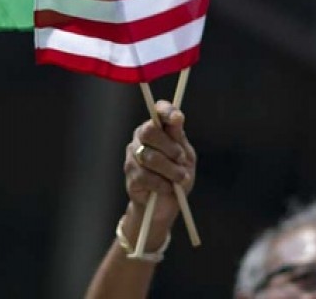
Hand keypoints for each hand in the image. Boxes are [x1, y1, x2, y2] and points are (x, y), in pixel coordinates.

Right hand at [123, 100, 195, 231]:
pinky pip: (145, 176)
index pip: (158, 111)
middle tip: (181, 159)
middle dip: (169, 147)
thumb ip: (178, 138)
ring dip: (170, 169)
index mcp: (157, 128)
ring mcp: (133, 156)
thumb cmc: (177, 176)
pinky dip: (161, 183)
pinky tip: (167, 188)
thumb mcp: (185, 156)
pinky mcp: (130, 175)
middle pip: (149, 132)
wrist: (167, 205)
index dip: (166, 111)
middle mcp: (141, 137)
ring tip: (180, 178)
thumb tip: (177, 118)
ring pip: (149, 156)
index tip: (177, 118)